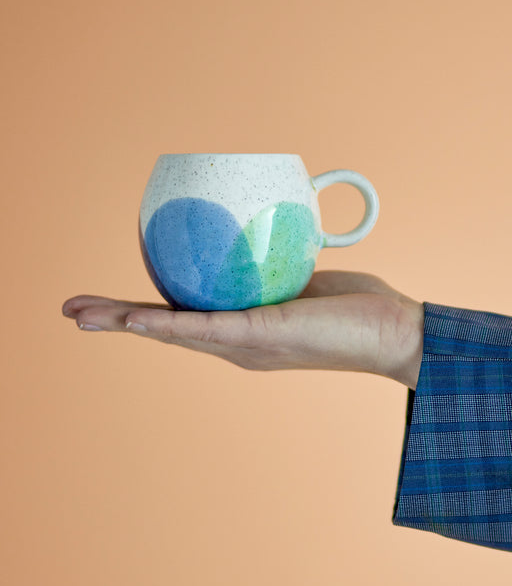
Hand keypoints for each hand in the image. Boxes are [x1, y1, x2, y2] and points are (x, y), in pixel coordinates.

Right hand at [62, 271, 423, 387]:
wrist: (394, 334)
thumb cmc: (353, 311)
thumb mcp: (302, 284)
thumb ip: (272, 272)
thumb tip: (257, 241)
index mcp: (242, 331)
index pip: (182, 319)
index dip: (141, 313)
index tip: (107, 304)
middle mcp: (236, 344)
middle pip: (166, 330)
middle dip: (117, 321)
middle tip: (72, 312)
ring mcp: (246, 344)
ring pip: (176, 332)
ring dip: (129, 323)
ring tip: (89, 316)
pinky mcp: (263, 335)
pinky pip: (207, 328)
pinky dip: (168, 323)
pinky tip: (137, 318)